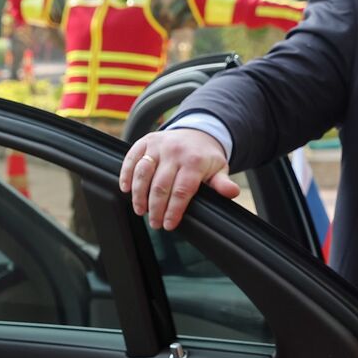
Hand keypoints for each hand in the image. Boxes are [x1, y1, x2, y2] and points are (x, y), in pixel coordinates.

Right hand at [120, 131, 238, 229]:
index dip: (174, 210)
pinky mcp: (145, 141)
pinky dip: (126, 175)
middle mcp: (175, 151)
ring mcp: (158, 145)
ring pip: (143, 173)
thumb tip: (232, 192)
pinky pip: (131, 159)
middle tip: (155, 224)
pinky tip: (125, 190)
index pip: (182, 191)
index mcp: (194, 161)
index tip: (169, 225)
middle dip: (156, 208)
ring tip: (140, 211)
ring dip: (139, 195)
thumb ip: (222, 183)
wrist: (196, 132)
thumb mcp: (219, 169)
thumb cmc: (205, 158)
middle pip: (160, 185)